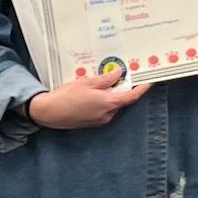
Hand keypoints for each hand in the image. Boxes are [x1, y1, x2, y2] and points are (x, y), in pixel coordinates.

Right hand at [26, 74, 149, 128]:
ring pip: (112, 105)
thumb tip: (118, 74)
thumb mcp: (86, 82)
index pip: (131, 97)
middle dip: (122, 89)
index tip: (149, 82)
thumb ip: (105, 79)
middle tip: (121, 75)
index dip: (141, 89)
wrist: (48, 113)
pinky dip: (103, 101)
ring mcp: (99, 120)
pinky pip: (103, 110)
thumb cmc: (66, 96)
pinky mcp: (92, 122)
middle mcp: (107, 114)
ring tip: (102, 82)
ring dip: (111, 95)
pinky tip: (93, 93)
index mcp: (108, 103)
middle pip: (121, 100)